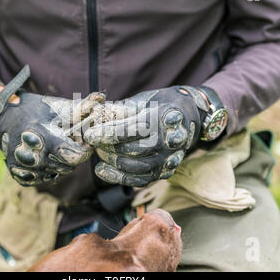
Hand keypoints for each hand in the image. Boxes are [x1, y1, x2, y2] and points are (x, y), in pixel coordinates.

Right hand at [0, 66, 104, 185]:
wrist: (6, 116)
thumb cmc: (38, 109)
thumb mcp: (59, 106)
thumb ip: (82, 106)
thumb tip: (101, 98)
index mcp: (42, 136)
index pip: (74, 157)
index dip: (84, 151)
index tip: (85, 142)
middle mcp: (31, 155)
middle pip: (68, 167)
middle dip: (73, 156)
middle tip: (68, 142)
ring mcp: (23, 167)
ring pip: (57, 175)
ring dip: (61, 163)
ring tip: (55, 147)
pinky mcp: (19, 176)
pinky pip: (44, 180)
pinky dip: (48, 170)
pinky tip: (45, 156)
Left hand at [83, 86, 208, 186]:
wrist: (189, 117)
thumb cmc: (161, 104)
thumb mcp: (144, 99)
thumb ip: (120, 109)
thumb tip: (93, 114)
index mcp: (165, 117)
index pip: (132, 129)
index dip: (108, 133)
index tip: (89, 134)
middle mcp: (171, 140)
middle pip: (134, 150)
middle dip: (108, 147)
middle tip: (92, 142)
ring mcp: (171, 158)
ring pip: (137, 167)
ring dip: (112, 162)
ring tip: (98, 153)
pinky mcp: (167, 171)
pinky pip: (141, 180)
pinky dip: (119, 177)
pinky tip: (102, 170)